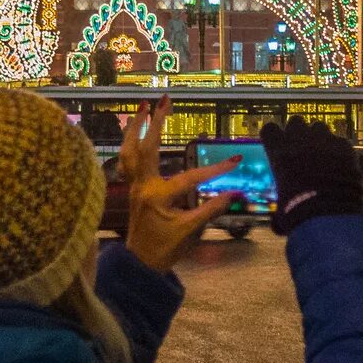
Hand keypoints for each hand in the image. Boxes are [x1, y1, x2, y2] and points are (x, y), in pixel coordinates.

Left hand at [121, 95, 237, 271]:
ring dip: (136, 127)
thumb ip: (211, 210)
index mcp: (158, 196)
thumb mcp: (190, 230)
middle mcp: (143, 186)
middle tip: (164, 99)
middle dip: (155, 122)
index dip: (215, 170)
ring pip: (130, 150)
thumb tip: (234, 194)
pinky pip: (126, 159)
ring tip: (143, 106)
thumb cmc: (165, 249)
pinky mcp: (132, 187)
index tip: (235, 161)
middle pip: (147, 147)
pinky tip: (133, 129)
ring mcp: (134, 185)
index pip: (191, 177)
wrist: (139, 263)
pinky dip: (129, 142)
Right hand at [263, 117, 362, 234]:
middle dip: (298, 133)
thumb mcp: (281, 209)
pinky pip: (340, 141)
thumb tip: (277, 224)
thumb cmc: (297, 212)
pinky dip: (340, 150)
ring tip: (323, 156)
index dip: (275, 137)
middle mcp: (299, 139)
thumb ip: (279, 207)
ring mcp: (323, 139)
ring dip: (319, 138)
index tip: (278, 145)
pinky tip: (341, 165)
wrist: (329, 212)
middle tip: (302, 149)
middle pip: (296, 122)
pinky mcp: (344, 145)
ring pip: (319, 127)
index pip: (270, 129)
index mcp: (278, 151)